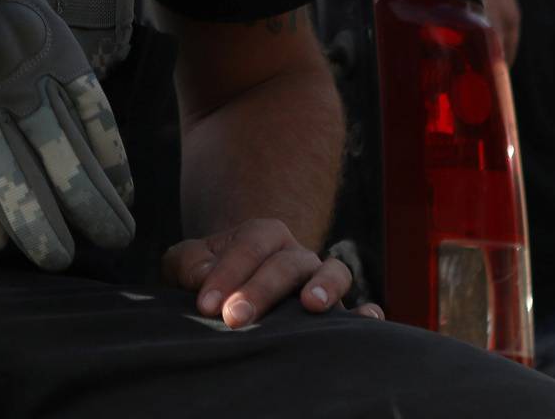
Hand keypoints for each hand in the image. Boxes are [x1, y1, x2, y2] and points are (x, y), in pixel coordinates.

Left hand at [161, 219, 381, 326]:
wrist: (233, 291)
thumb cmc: (206, 277)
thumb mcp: (187, 264)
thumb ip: (187, 264)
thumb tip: (203, 279)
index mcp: (262, 234)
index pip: (249, 246)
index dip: (226, 274)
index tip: (205, 305)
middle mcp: (296, 253)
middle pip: (286, 263)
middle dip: (259, 290)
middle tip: (234, 318)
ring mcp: (320, 280)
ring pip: (334, 272)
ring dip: (325, 286)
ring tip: (311, 305)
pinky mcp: (337, 312)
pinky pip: (359, 306)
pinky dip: (366, 313)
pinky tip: (367, 320)